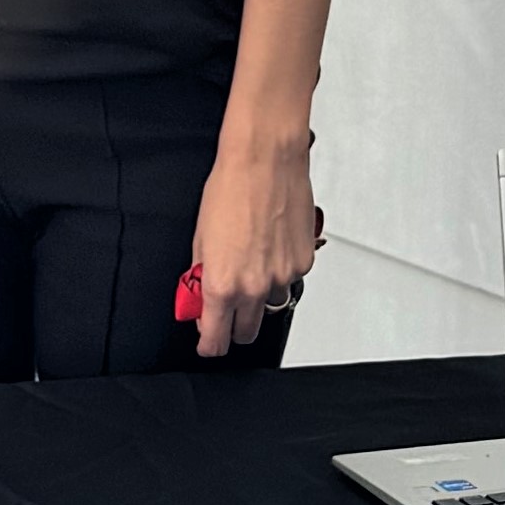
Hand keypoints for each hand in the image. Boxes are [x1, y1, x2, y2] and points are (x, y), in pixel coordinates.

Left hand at [189, 139, 319, 360]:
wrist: (265, 161)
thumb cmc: (230, 189)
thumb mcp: (200, 239)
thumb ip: (201, 278)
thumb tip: (200, 301)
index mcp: (222, 285)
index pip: (216, 339)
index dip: (210, 344)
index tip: (209, 342)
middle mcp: (255, 287)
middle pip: (246, 331)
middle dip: (234, 324)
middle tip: (227, 305)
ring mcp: (283, 277)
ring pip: (271, 305)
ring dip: (259, 295)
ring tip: (251, 260)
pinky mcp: (304, 262)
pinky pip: (290, 280)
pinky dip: (280, 271)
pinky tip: (270, 244)